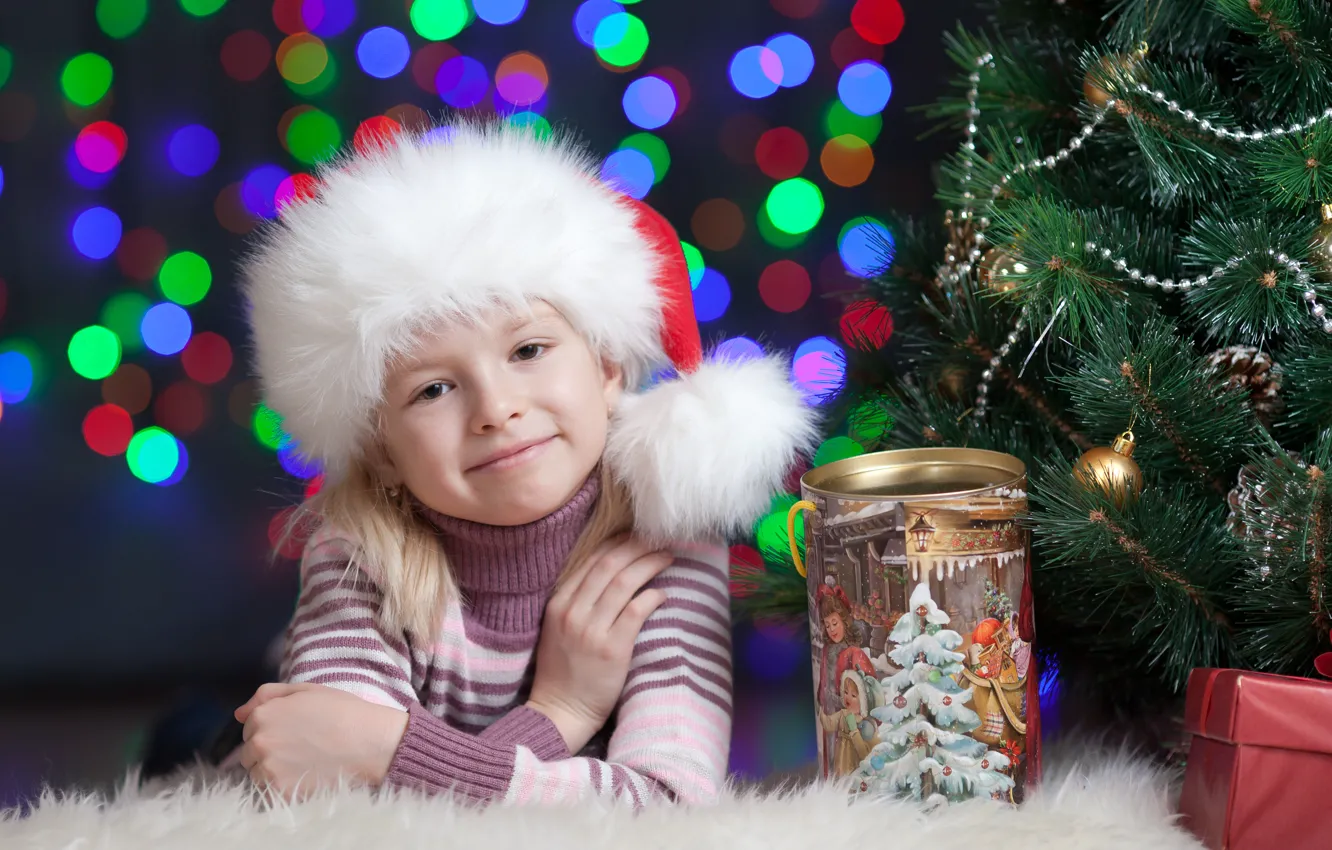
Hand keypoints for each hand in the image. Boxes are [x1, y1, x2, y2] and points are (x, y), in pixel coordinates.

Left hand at [233, 682, 409, 800]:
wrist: (369, 742)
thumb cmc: (342, 712)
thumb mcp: (306, 690)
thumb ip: (267, 695)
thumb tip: (238, 714)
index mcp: (264, 715)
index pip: (250, 727)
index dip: (272, 728)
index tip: (294, 731)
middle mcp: (260, 742)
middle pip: (249, 752)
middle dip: (269, 750)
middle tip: (301, 747)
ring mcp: (268, 768)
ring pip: (257, 774)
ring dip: (273, 770)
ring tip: (304, 762)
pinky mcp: (279, 792)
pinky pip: (269, 792)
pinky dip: (284, 787)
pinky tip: (306, 775)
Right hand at [526, 534, 671, 752]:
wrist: (560, 711)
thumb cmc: (563, 671)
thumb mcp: (558, 628)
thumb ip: (577, 602)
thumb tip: (610, 574)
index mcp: (558, 604)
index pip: (590, 561)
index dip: (617, 543)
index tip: (636, 535)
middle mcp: (573, 612)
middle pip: (610, 566)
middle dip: (637, 547)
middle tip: (657, 540)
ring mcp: (591, 630)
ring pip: (625, 583)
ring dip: (649, 565)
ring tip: (666, 558)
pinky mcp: (611, 649)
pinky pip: (636, 611)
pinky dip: (651, 597)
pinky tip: (663, 594)